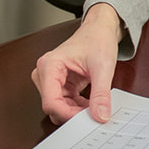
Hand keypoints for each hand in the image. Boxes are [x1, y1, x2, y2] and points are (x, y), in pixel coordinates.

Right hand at [30, 4, 123, 123]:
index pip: (51, 102)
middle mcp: (44, 73)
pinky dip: (78, 107)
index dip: (68, 115)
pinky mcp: (58, 84)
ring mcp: (50, 80)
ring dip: (76, 112)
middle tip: (94, 115)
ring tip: (95, 107)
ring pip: (59, 108)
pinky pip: (65, 104)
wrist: (100, 30)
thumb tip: (100, 116)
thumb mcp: (103, 67)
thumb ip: (101, 94)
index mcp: (49, 65)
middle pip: (53, 107)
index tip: (87, 119)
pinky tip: (91, 104)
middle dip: (73, 114)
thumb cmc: (98, 39)